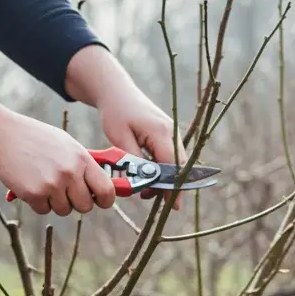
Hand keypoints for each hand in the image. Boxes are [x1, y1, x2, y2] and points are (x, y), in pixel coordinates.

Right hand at [0, 88, 114, 215]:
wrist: (2, 135)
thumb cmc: (37, 140)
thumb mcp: (67, 145)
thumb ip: (85, 166)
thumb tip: (104, 188)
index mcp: (82, 159)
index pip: (106, 190)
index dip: (105, 200)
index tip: (100, 201)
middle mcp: (70, 172)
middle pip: (86, 206)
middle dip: (77, 202)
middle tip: (65, 191)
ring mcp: (52, 184)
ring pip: (64, 210)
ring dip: (55, 202)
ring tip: (44, 182)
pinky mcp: (34, 194)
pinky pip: (44, 210)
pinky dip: (38, 202)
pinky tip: (31, 184)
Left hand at [65, 46, 185, 205]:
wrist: (116, 90)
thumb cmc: (115, 112)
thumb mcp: (119, 138)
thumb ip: (135, 161)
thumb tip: (147, 181)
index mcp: (161, 132)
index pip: (173, 166)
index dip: (173, 187)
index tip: (173, 205)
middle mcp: (172, 132)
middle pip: (179, 167)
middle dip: (169, 186)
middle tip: (150, 198)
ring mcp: (172, 133)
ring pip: (176, 164)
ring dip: (164, 179)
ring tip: (145, 190)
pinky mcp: (168, 135)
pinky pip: (171, 157)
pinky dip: (162, 169)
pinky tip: (148, 177)